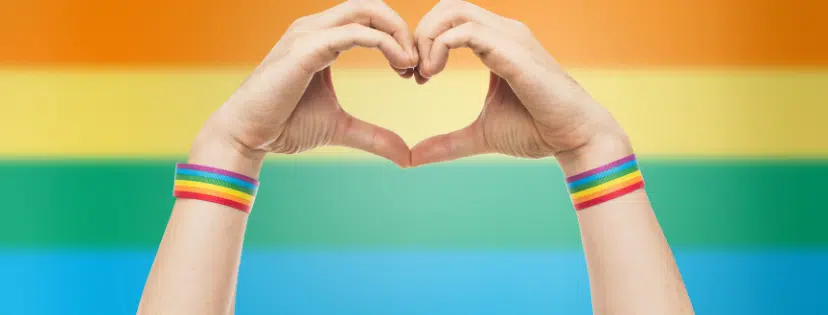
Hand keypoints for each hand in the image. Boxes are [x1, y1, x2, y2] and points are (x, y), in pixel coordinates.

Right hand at [194, 0, 418, 167]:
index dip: (398, 38)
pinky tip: (401, 66)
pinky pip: (354, 33)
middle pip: (371, 5)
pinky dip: (384, 44)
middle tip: (418, 64)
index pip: (369, 18)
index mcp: (322, 38)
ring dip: (397, 34)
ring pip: (366, 11)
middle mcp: (314, 28)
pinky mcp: (306, 49)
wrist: (246, 137)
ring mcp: (308, 34)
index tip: (412, 71)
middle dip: (402, 30)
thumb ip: (374, 137)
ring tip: (411, 65)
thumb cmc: (285, 126)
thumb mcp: (340, 128)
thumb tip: (406, 157)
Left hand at [409, 0, 629, 169]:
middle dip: (420, 34)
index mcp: (497, 42)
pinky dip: (439, 47)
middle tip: (411, 72)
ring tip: (422, 74)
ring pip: (452, 11)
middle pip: (447, 7)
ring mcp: (509, 37)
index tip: (414, 77)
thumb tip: (412, 158)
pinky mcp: (512, 51)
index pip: (450, 19)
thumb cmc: (536, 131)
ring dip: (426, 39)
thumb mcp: (480, 135)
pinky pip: (465, 31)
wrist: (574, 138)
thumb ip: (447, 143)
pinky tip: (433, 74)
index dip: (424, 42)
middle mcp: (503, 32)